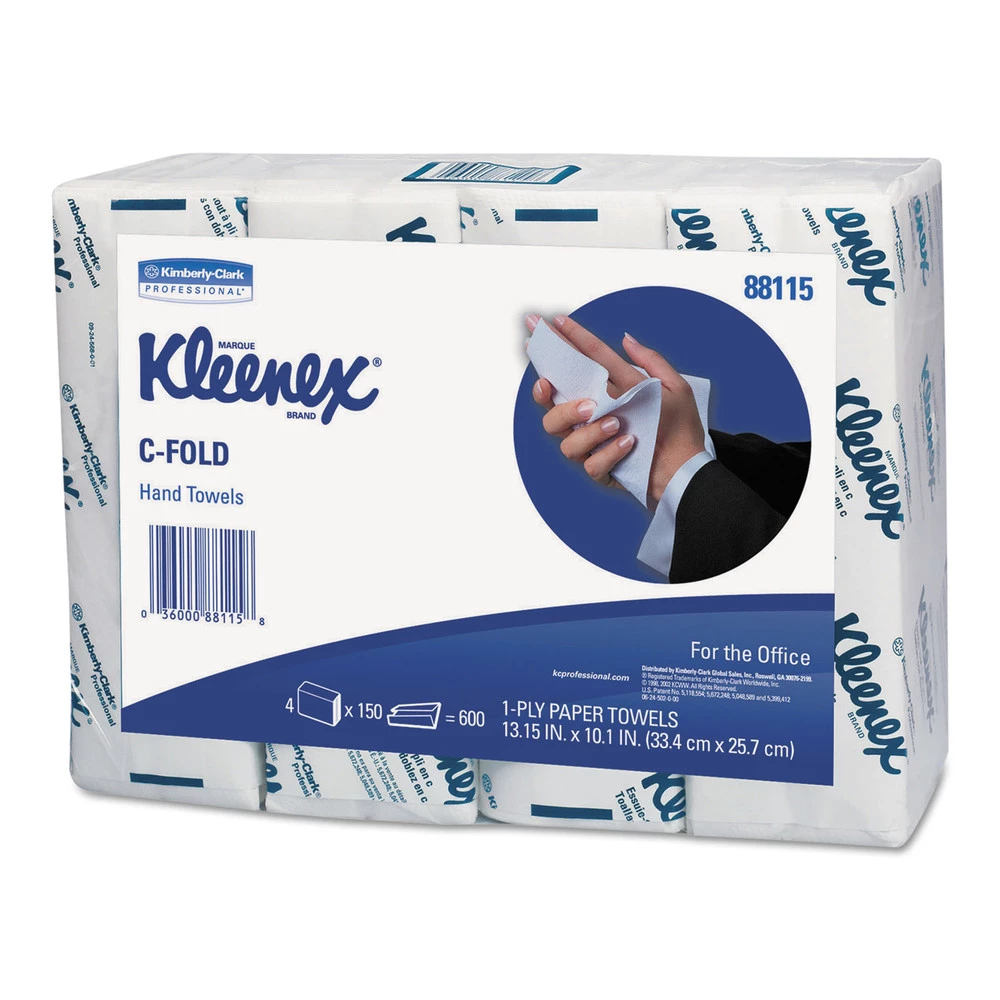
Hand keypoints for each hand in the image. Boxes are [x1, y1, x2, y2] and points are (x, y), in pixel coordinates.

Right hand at [525, 314, 706, 505]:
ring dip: (591, 432)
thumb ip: (650, 361)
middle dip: (560, 407)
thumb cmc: (682, 429)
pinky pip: (592, 464)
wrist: (690, 469)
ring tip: (618, 425)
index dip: (564, 344)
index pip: (579, 367)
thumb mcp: (674, 387)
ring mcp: (595, 447)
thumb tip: (626, 338)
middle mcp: (593, 422)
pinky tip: (630, 444)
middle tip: (587, 405)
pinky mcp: (602, 471)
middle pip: (552, 412)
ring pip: (567, 442)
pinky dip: (610, 452)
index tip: (552, 323)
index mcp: (606, 396)